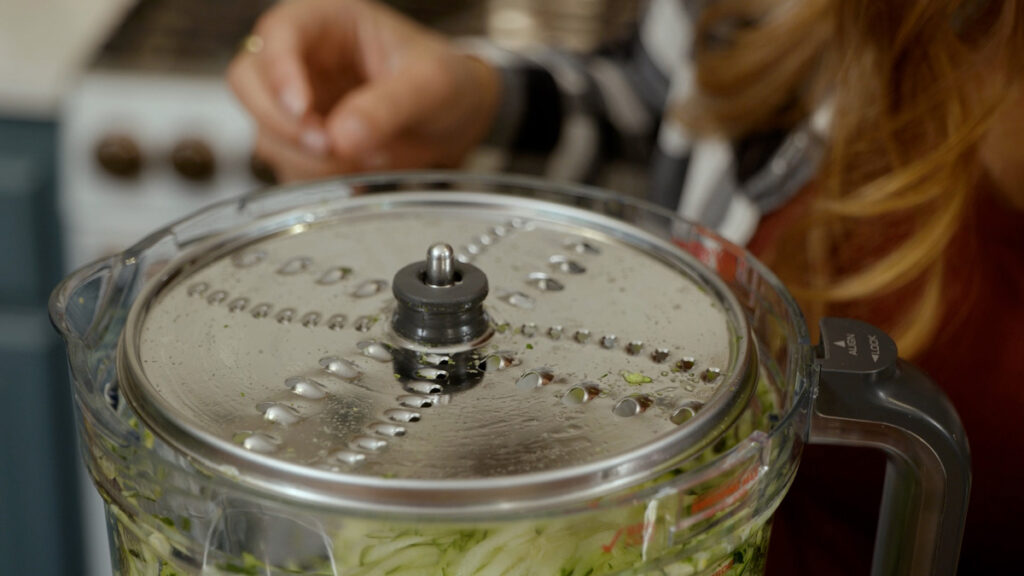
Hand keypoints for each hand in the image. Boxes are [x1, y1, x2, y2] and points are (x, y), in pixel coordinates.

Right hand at [228, 0, 500, 181]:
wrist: (457, 120)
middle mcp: (303, 59)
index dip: (280, 70)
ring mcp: (298, 104)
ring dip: (306, 157)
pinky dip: (316, 179)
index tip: (302, 107)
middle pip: (248, 82)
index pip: (279, 32)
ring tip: (366, 157)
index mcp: (328, 22)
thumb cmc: (446, 82)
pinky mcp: (303, 144)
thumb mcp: (431, 85)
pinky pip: (286, 166)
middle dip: (283, 122)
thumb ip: (389, 106)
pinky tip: (358, 172)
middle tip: (329, 145)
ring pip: (264, 131)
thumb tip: (344, 136)